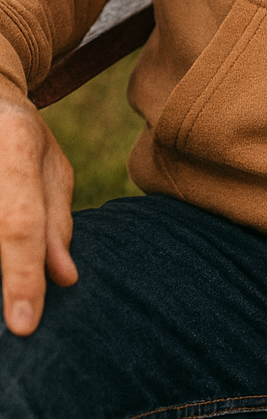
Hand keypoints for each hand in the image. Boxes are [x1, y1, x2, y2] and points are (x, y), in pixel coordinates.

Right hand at [0, 100, 77, 334]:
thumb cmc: (20, 138)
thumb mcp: (49, 166)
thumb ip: (56, 222)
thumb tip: (65, 279)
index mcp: (15, 143)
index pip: (19, 222)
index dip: (21, 275)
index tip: (24, 325)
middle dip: (5, 272)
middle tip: (19, 311)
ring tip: (8, 277)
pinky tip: (5, 251)